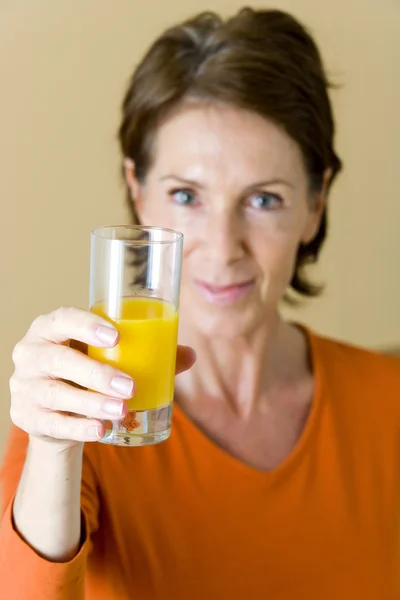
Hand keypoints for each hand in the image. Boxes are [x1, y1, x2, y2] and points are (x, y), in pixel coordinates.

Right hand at [9, 306, 195, 444]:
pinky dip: (78, 427)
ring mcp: (24, 386)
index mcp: (50, 328)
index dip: (86, 325)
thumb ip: (145, 354)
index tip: (116, 336)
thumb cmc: (85, 370)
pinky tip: (100, 430)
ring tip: (121, 411)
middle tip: (129, 386)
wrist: (54, 408)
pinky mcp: (26, 416)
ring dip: (90, 403)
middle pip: (58, 360)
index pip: (62, 318)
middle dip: (95, 374)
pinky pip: (52, 423)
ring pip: (55, 394)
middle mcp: (30, 353)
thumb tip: (189, 355)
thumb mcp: (106, 357)